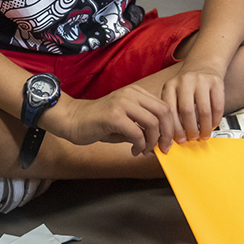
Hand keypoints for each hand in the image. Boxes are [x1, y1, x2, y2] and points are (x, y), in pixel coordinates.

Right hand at [46, 87, 171, 155]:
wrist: (73, 120)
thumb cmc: (99, 123)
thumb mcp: (126, 121)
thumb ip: (143, 126)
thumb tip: (161, 141)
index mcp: (136, 93)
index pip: (164, 106)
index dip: (170, 126)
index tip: (167, 141)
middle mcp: (131, 94)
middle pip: (163, 112)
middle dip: (166, 134)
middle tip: (162, 149)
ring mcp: (122, 104)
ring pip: (152, 123)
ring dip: (152, 142)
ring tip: (145, 151)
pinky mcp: (113, 116)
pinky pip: (137, 133)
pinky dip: (140, 146)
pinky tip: (134, 151)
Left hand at [159, 64, 226, 149]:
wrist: (204, 63)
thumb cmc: (187, 85)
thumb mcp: (174, 93)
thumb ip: (172, 112)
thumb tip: (171, 138)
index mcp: (170, 86)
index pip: (169, 112)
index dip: (173, 129)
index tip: (177, 141)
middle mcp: (184, 81)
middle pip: (186, 111)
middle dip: (190, 130)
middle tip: (192, 138)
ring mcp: (201, 80)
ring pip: (203, 110)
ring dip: (204, 127)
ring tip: (203, 135)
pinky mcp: (216, 81)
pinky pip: (217, 106)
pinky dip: (215, 120)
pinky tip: (212, 125)